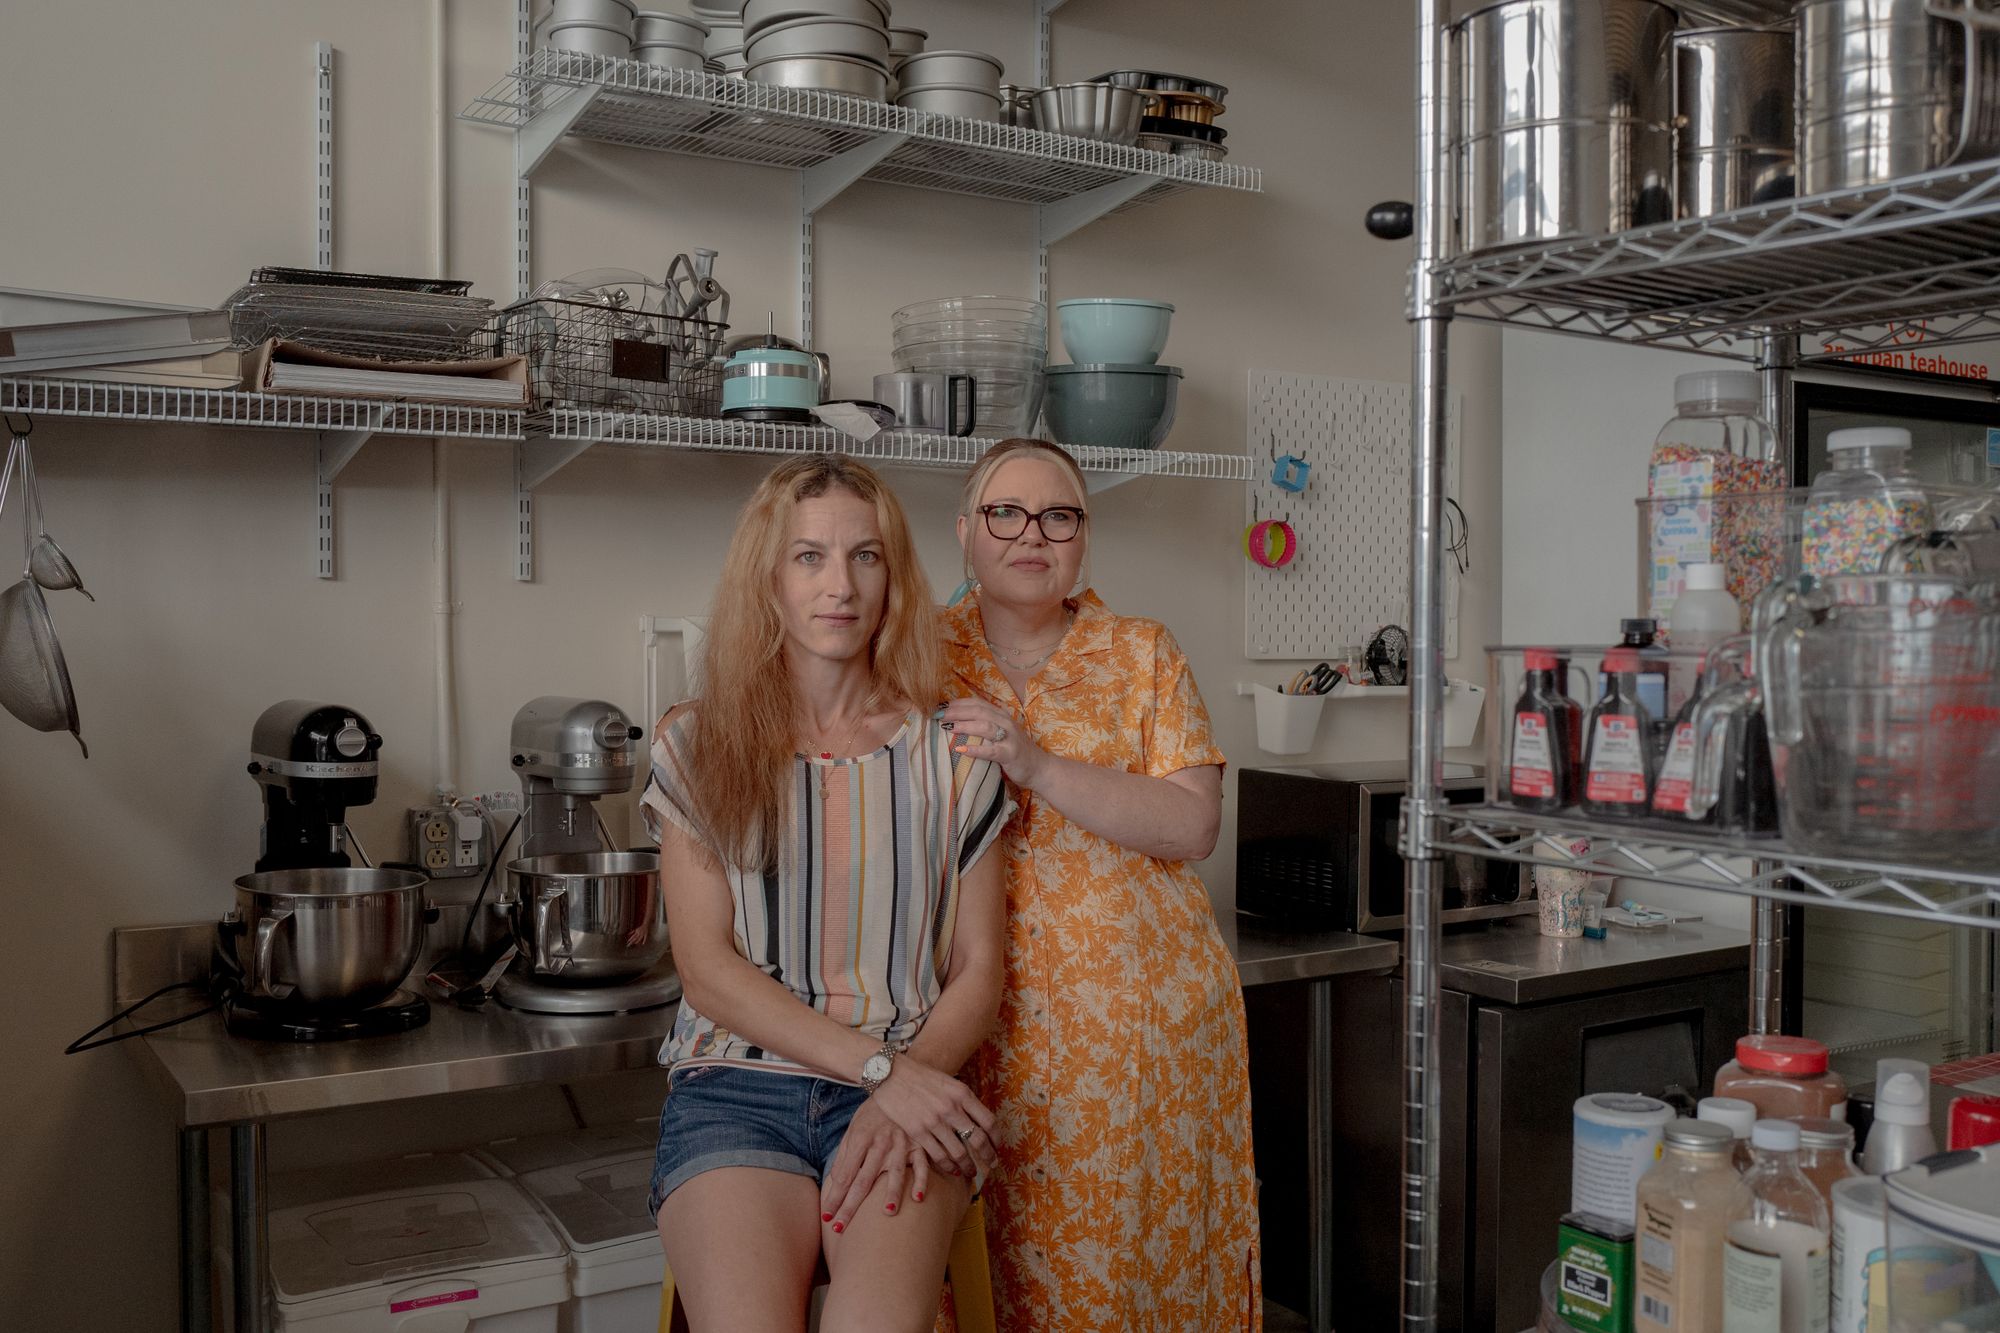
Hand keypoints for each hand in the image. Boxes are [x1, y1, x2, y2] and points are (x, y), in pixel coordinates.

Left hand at [820, 1099, 930, 1232]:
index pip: (843, 1175)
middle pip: (863, 1180)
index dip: (834, 1197)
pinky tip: (918, 1198)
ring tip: (887, 1214)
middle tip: (842, 1228)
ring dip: (892, 1193)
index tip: (827, 1218)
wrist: (897, 1084)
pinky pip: (922, 1165)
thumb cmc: (872, 1114)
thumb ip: (846, 1156)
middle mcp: (879, 1143)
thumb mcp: (854, 1129)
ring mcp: (900, 1144)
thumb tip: (835, 1182)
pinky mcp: (918, 1143)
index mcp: (859, 1140)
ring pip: (895, 1172)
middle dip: (851, 1206)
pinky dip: (921, 1181)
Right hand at [866, 1055, 999, 1177]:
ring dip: (969, 1166)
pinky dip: (949, 1166)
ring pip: (959, 1152)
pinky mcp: (918, 1132)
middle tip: (991, 1164)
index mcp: (962, 1093)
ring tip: (972, 1173)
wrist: (890, 1073)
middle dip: (988, 1156)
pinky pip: (939, 1155)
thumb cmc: (921, 1076)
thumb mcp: (948, 1082)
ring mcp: (934, 1121)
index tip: (998, 1147)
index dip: (996, 1139)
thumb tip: (977, 1121)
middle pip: (978, 1140)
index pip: (989, 1121)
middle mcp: (951, 1108)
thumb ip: (963, 1100)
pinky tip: (953, 1169)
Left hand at [940, 696, 1047, 787]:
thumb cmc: (1014, 751)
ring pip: (985, 726)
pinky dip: (976, 750)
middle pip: (979, 711)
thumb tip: (956, 723)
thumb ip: (983, 726)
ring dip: (965, 725)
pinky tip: (961, 751)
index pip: (977, 703)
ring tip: (948, 727)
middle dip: (957, 711)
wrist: (1039, 768)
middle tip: (939, 714)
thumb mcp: (1000, 734)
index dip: (958, 703)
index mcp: (1001, 715)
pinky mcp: (1011, 754)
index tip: (940, 705)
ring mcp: (1009, 738)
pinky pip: (992, 750)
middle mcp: (1005, 722)